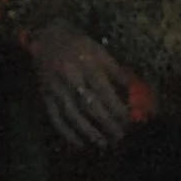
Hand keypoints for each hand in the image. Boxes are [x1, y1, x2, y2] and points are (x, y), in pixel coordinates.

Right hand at [25, 19, 139, 150]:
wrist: (45, 36)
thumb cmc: (78, 44)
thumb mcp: (100, 51)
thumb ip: (117, 71)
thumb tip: (136, 92)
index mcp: (86, 62)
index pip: (103, 90)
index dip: (117, 108)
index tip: (129, 121)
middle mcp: (70, 75)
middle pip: (89, 105)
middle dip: (106, 123)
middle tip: (120, 137)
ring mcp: (55, 86)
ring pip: (72, 114)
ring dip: (89, 132)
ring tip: (104, 144)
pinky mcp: (44, 95)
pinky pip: (55, 117)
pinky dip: (67, 133)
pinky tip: (80, 144)